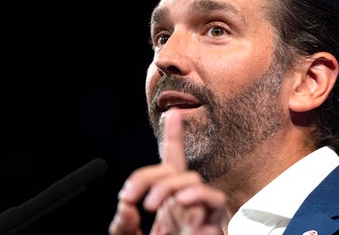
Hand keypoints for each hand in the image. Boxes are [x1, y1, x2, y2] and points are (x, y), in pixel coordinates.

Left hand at [108, 110, 225, 234]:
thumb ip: (123, 225)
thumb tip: (127, 206)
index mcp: (166, 207)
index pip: (171, 166)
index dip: (174, 138)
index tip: (172, 115)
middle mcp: (184, 207)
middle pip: (174, 169)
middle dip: (149, 177)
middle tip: (132, 198)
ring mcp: (199, 215)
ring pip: (193, 178)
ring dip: (169, 186)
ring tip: (151, 204)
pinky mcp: (212, 226)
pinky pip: (216, 201)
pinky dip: (199, 195)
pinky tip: (182, 201)